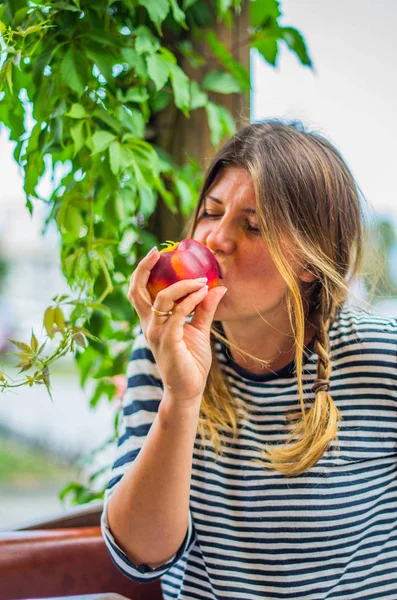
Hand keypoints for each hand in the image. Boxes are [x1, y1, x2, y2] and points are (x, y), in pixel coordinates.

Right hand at [128, 247, 226, 404]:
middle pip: (137, 291)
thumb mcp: (199, 329)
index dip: (142, 271)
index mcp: (153, 321)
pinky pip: (178, 315)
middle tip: (159, 252)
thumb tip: (218, 287)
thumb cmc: (191, 361)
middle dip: (144, 268)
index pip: (139, 291)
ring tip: (202, 280)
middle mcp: (150, 325)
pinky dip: (191, 301)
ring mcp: (157, 334)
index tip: (155, 253)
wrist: (189, 389)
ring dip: (182, 285)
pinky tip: (204, 293)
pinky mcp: (168, 343)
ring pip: (161, 299)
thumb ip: (205, 308)